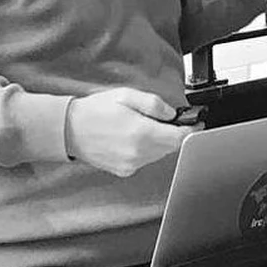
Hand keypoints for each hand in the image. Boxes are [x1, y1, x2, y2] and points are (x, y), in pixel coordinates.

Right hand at [65, 87, 196, 177]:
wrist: (69, 130)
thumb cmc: (95, 111)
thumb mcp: (127, 96)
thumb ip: (154, 104)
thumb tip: (172, 114)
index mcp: (141, 133)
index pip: (179, 138)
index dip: (191, 130)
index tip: (197, 123)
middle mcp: (138, 153)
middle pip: (171, 147)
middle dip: (174, 133)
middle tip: (168, 120)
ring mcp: (131, 164)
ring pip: (159, 154)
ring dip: (160, 142)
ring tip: (145, 126)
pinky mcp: (124, 170)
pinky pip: (145, 160)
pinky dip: (147, 150)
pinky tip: (134, 138)